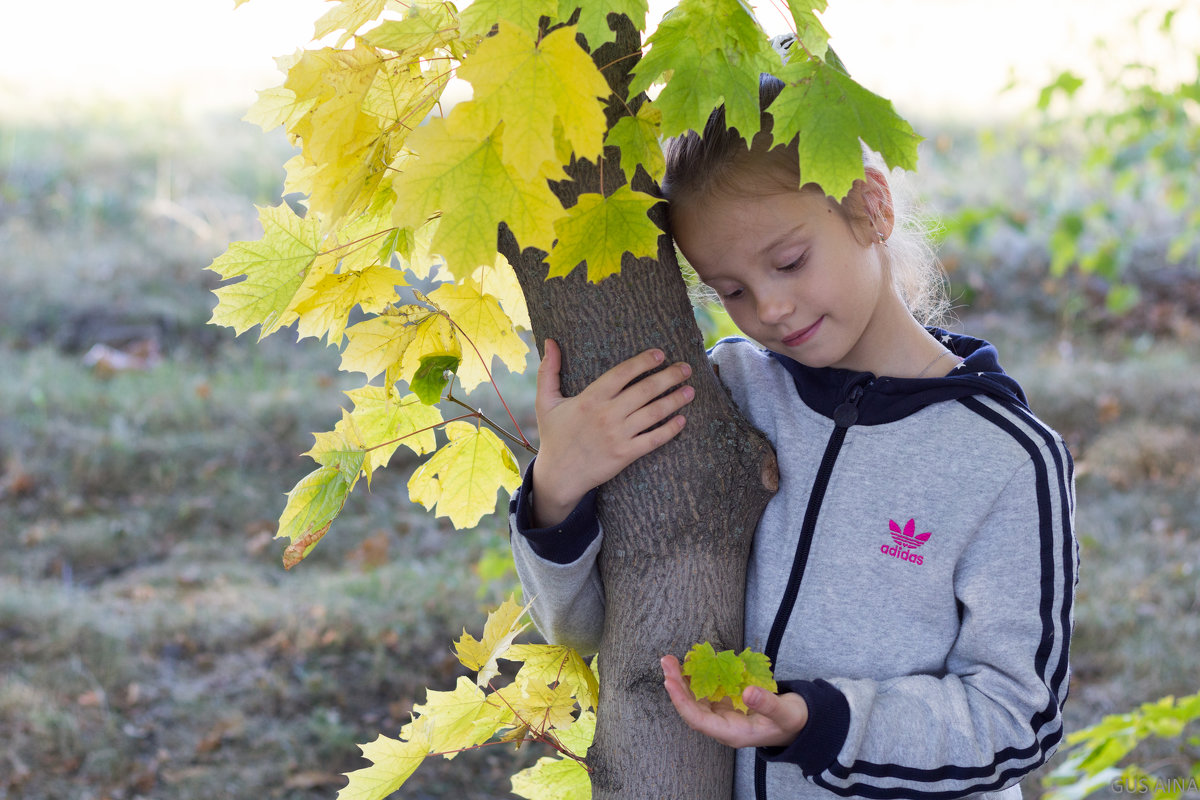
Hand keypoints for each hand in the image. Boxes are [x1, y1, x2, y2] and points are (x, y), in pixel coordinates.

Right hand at [530, 339, 693, 527]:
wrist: (558, 476)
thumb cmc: (554, 436)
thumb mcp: (545, 402)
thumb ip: (548, 371)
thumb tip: (549, 341)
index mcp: (590, 398)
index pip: (622, 373)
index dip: (643, 362)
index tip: (660, 354)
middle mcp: (607, 415)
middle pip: (645, 390)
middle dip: (669, 377)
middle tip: (686, 368)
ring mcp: (618, 436)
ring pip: (653, 413)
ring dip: (675, 400)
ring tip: (691, 390)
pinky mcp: (625, 455)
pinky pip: (653, 440)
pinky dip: (670, 430)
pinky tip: (682, 420)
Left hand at [661, 655, 808, 749]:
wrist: (797, 722)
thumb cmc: (791, 721)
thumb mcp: (784, 713)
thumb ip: (767, 704)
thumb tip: (747, 692)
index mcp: (732, 732)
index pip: (699, 720)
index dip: (682, 702)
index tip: (669, 682)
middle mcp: (722, 724)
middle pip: (692, 707)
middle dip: (677, 685)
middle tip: (666, 661)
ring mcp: (723, 712)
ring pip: (696, 697)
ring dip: (683, 679)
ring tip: (672, 659)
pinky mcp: (726, 701)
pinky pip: (707, 689)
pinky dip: (698, 675)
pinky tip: (693, 660)